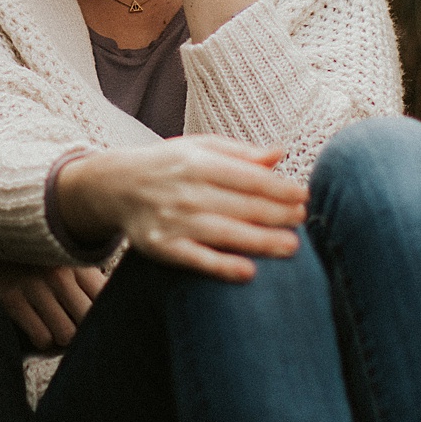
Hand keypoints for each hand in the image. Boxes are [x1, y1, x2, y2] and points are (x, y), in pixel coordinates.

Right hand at [0, 249, 107, 349]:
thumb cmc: (30, 252)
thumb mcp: (60, 253)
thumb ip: (86, 274)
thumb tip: (111, 304)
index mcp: (74, 259)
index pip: (105, 296)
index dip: (105, 314)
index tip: (99, 320)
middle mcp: (58, 272)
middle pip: (88, 319)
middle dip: (84, 331)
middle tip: (76, 329)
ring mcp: (34, 285)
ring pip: (67, 334)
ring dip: (63, 339)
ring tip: (58, 331)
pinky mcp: (11, 297)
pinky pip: (41, 337)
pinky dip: (43, 341)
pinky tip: (39, 329)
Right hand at [54, 136, 307, 282]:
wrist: (115, 185)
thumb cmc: (169, 165)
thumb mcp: (199, 148)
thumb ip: (240, 154)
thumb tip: (280, 154)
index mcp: (199, 162)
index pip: (248, 177)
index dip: (279, 188)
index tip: (304, 196)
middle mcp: (186, 190)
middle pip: (241, 206)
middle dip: (277, 214)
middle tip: (304, 221)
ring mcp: (173, 220)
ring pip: (224, 233)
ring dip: (260, 241)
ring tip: (292, 247)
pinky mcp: (161, 247)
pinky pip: (195, 259)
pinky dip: (221, 267)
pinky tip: (248, 273)